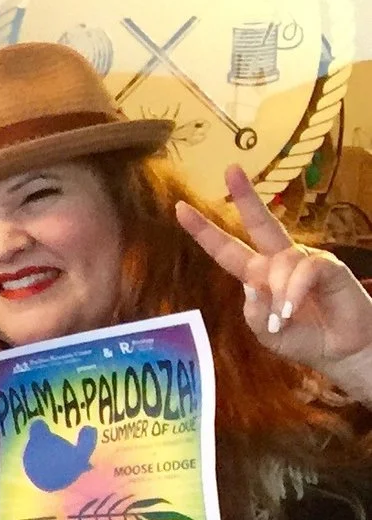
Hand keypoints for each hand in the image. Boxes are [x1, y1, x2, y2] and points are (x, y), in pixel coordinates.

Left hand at [180, 166, 371, 397]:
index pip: (226, 249)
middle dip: (245, 197)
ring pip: (279, 264)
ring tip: (285, 319)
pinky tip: (292, 311)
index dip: (204, 231)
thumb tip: (253, 285)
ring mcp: (305, 260)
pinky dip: (294, 293)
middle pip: (260, 222)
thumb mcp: (264, 331)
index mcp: (257, 275)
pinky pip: (304, 271)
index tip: (180, 208)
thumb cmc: (302, 338)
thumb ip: (253, 311)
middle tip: (231, 170)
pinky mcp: (328, 266)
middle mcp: (279, 261)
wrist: (340, 349)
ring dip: (278, 296)